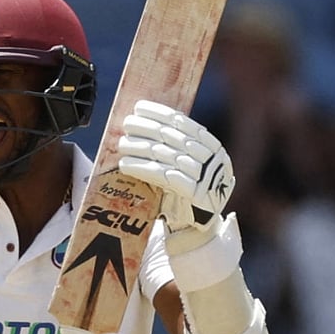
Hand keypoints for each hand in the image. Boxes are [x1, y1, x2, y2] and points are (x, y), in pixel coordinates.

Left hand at [117, 100, 234, 232]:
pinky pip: (163, 177)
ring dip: (140, 147)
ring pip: (165, 155)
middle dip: (146, 128)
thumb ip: (176, 147)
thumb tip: (143, 122)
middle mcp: (212, 160)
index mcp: (213, 147)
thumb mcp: (191, 165)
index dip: (159, 113)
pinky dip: (142, 168)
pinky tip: (126, 164)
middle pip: (172, 137)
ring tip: (121, 144)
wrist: (199, 226)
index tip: (139, 107)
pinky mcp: (194, 196)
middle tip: (126, 123)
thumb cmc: (189, 190)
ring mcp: (205, 178)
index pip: (183, 124)